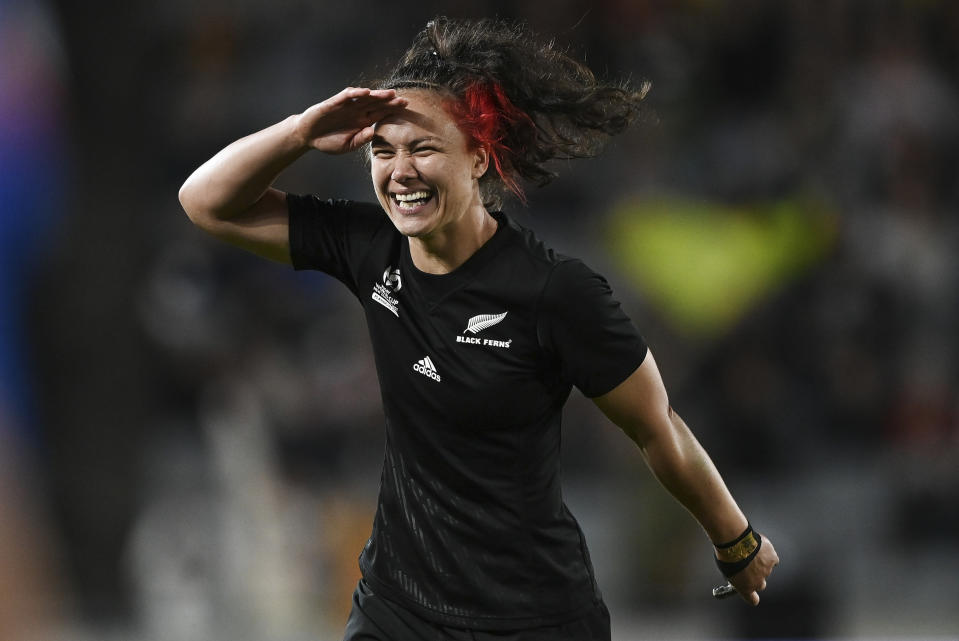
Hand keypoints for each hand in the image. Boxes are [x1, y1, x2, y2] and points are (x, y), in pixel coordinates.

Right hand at [293, 87, 407, 153]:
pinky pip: (346, 96)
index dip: (392, 110)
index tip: (406, 107)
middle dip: (390, 101)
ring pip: (364, 98)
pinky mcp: (334, 103)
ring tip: (389, 94)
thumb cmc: (329, 141)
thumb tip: (373, 131)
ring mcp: (346, 106)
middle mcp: (357, 111)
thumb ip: (361, 139)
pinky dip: (355, 93)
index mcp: (362, 121)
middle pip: (376, 103)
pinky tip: (365, 92)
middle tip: (404, 100)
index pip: (380, 113)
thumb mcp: (347, 145)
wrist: (308, 136)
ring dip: (377, 95)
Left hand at [723, 532, 778, 604]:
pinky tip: (759, 548)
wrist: (735, 542)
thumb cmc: (727, 555)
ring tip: (750, 551)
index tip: (752, 594)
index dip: (752, 596)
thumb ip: (735, 575)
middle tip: (749, 566)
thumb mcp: (726, 570)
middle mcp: (758, 582)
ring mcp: (767, 571)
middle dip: (756, 577)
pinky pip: (772, 558)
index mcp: (745, 588)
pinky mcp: (772, 559)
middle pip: (760, 584)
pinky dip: (767, 554)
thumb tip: (736, 573)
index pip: (752, 599)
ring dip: (760, 563)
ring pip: (765, 569)